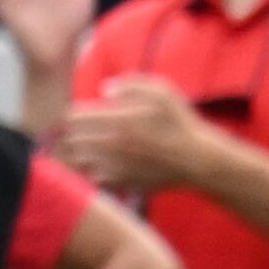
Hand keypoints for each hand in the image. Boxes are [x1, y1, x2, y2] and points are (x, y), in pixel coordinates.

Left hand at [55, 75, 218, 194]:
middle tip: (92, 129)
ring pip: (79, 159)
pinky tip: (109, 163)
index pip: (74, 116)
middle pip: (72, 138)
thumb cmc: (180, 122)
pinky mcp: (120, 183)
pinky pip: (93, 177)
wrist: (196, 159)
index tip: (88, 113)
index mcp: (118, 121)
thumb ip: (130, 84)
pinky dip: (96, 170)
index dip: (79, 112)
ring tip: (98, 146)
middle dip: (78, 131)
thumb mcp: (162, 92)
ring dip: (84, 151)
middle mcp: (111, 145)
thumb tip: (104, 89)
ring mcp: (114, 166)